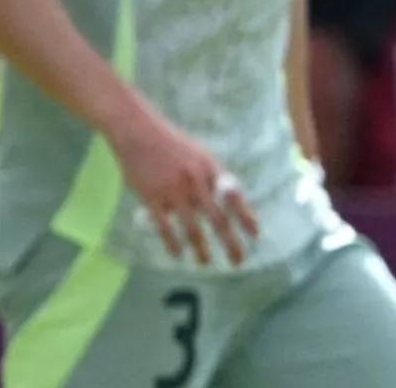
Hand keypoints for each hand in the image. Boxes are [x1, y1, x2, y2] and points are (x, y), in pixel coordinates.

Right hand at [109, 112, 258, 266]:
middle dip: (230, 242)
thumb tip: (225, 200)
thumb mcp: (200, 155)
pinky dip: (173, 242)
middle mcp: (196, 182)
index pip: (234, 198)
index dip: (246, 217)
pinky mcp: (152, 197)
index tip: (255, 235)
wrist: (140, 133)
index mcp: (211, 169)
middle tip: (239, 260)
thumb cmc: (172, 144)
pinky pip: (165, 226)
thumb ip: (212, 177)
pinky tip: (178, 254)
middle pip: (217, 218)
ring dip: (201, 248)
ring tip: (206, 262)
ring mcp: (173, 191)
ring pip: (192, 227)